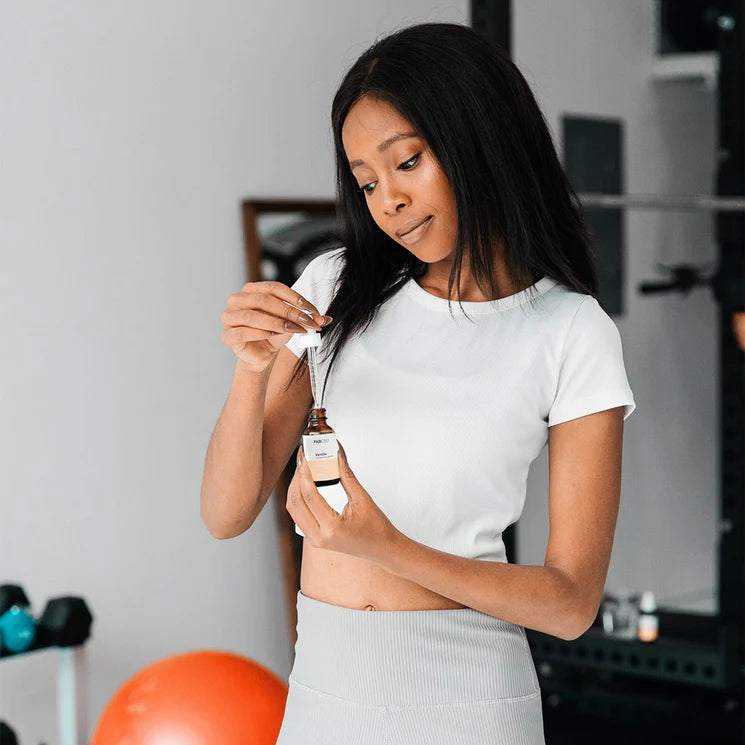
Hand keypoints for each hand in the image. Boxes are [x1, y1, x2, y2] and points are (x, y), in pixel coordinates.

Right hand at [220, 280, 329, 371]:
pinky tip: (274, 336)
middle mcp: (237, 300)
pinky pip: (244, 332)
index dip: (295, 298)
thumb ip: (307, 318)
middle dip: (290, 311)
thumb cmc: (274, 334)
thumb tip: (326, 319)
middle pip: (265, 300)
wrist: (261, 355)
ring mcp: (229, 317)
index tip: (313, 311)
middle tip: (308, 322)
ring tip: (295, 330)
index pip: (275, 288)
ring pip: (253, 315)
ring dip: (278, 323)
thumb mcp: (293, 323)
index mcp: (252, 290)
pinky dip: (261, 333)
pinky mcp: (228, 336)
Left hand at [287, 441, 398, 564]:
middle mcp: (319, 537)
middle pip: (295, 502)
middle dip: (296, 478)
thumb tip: (337, 454)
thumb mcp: (362, 498)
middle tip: (303, 460)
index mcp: (332, 528)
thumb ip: (346, 474)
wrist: (383, 549)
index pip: (309, 495)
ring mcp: (315, 540)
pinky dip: (298, 500)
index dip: (305, 473)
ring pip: (293, 510)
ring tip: (303, 471)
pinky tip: (304, 487)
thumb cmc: (377, 529)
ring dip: (295, 488)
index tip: (306, 458)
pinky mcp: (315, 539)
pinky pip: (298, 517)